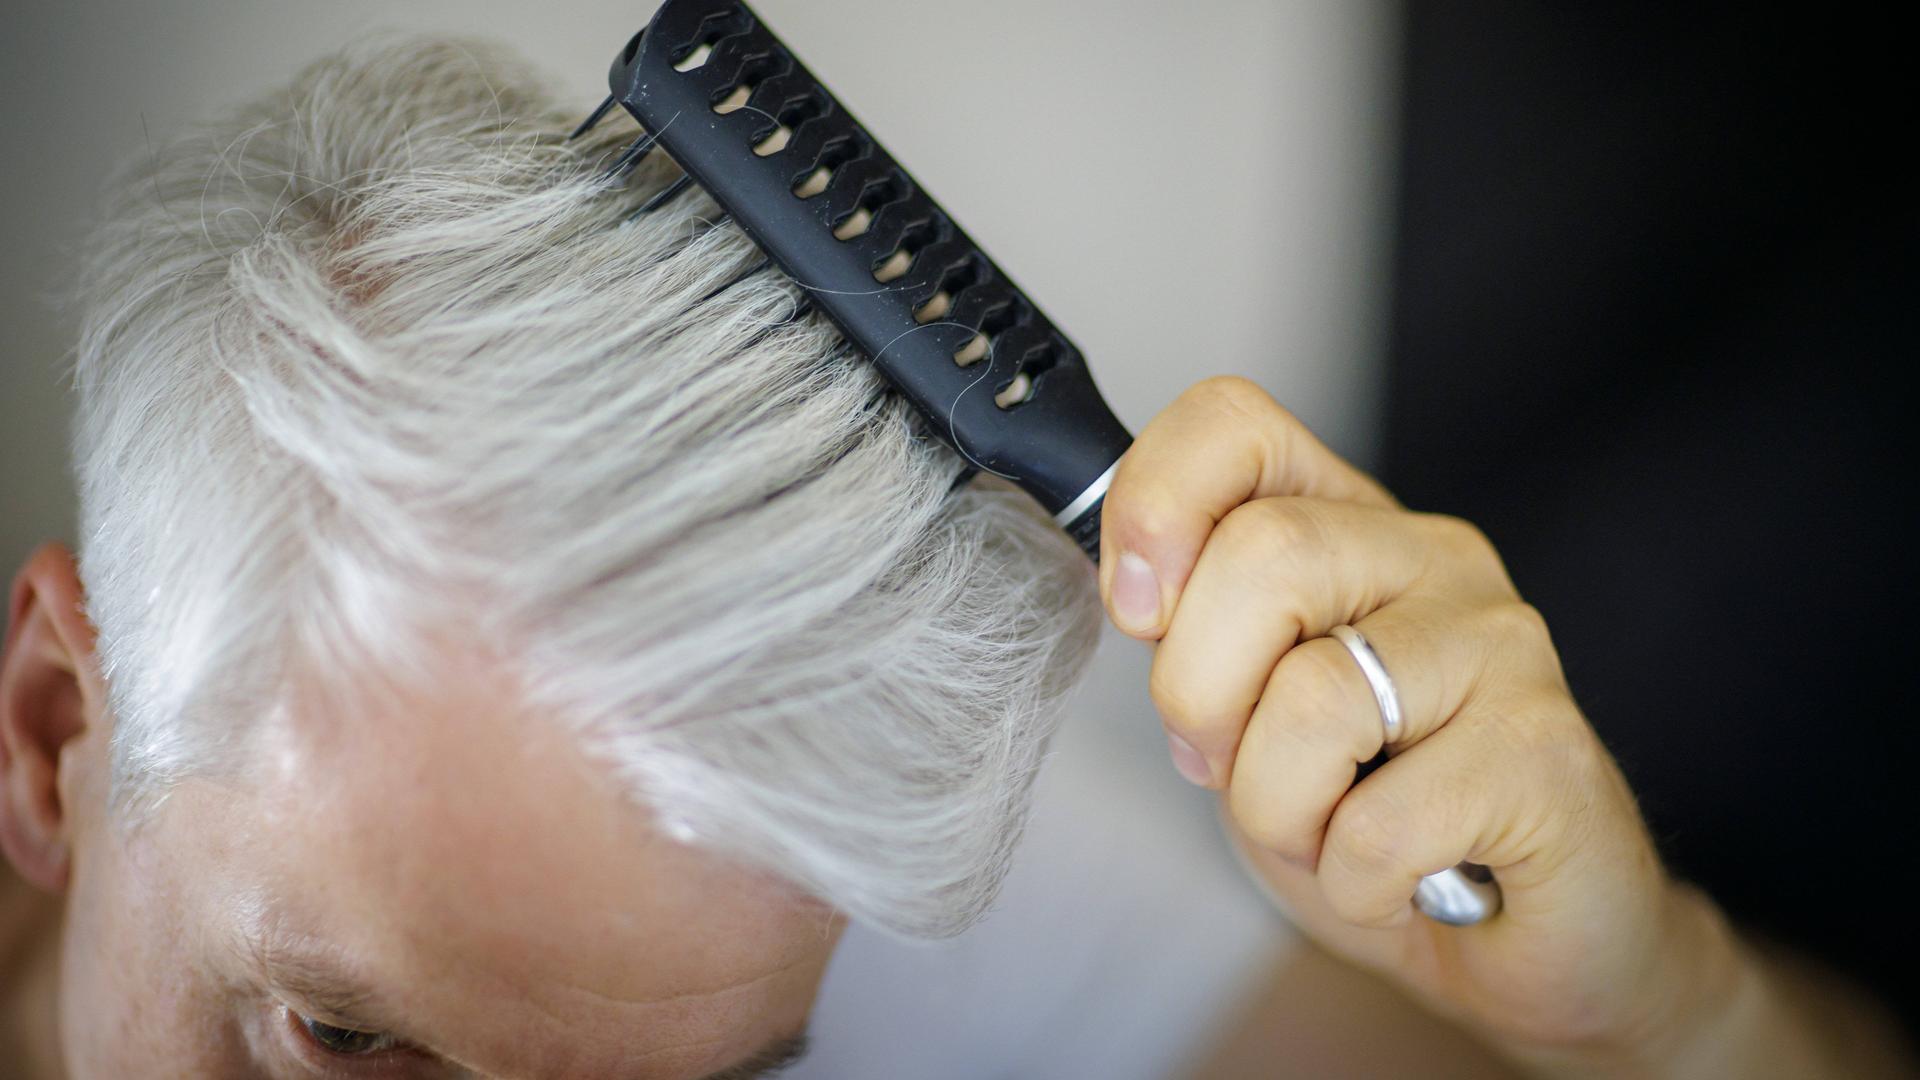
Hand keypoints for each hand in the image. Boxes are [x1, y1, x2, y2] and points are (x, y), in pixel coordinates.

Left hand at [1097, 378, 1741, 1069]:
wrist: (1513, 934)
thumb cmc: (1366, 811)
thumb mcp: (1245, 706)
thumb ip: (1193, 631)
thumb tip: (1137, 591)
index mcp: (1346, 525)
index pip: (1235, 424)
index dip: (1156, 503)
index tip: (1138, 612)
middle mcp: (1433, 558)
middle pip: (1263, 555)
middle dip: (1200, 694)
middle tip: (1229, 765)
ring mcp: (1501, 646)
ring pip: (1314, 698)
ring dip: (1276, 808)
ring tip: (1323, 832)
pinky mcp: (1547, 754)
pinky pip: (1380, 824)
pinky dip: (1350, 881)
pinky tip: (1390, 880)